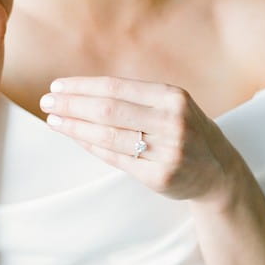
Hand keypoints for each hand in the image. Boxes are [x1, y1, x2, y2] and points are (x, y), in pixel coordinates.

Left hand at [39, 76, 229, 201]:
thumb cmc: (184, 129)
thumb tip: (80, 92)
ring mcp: (168, 151)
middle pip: (108, 110)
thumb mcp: (170, 104)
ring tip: (54, 120)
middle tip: (47, 103)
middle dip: (73, 105)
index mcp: (172, 96)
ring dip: (76, 127)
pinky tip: (76, 138)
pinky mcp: (160, 177)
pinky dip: (92, 147)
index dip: (82, 87)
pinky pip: (116, 159)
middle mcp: (172, 121)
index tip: (57, 86)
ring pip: (109, 136)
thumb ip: (134, 98)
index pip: (116, 87)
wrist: (218, 170)